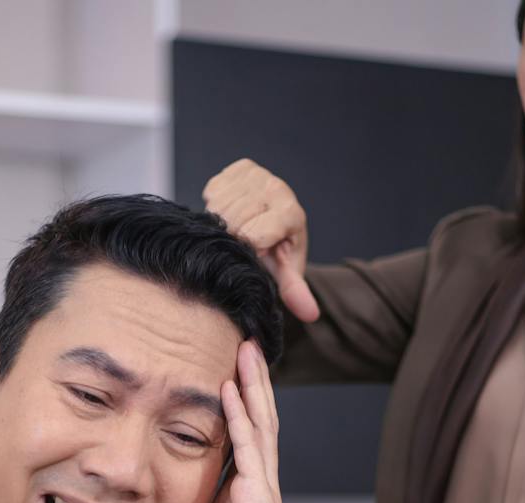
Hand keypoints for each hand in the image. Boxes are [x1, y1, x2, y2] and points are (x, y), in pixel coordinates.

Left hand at [162, 341, 303, 502]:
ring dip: (253, 388)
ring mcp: (259, 494)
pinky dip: (243, 419)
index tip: (221, 375)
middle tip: (240, 345)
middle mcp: (251, 491)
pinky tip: (236, 391)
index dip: (231, 408)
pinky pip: (251, 452)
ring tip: (247, 352)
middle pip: (254, 424)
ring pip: (260, 428)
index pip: (235, 441)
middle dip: (248, 384)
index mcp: (233, 500)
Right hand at [203, 159, 319, 321]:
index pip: (253, 234)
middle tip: (242, 239)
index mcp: (291, 214)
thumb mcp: (285, 271)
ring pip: (220, 203)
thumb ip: (294, 289)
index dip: (246, 247)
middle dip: (233, 234)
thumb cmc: (277, 250)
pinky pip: (214, 188)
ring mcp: (260, 174)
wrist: (273, 220)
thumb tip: (310, 314)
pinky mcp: (242, 166)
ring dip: (222, 218)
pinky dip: (216, 201)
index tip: (252, 250)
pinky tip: (231, 209)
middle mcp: (278, 189)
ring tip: (237, 225)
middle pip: (234, 219)